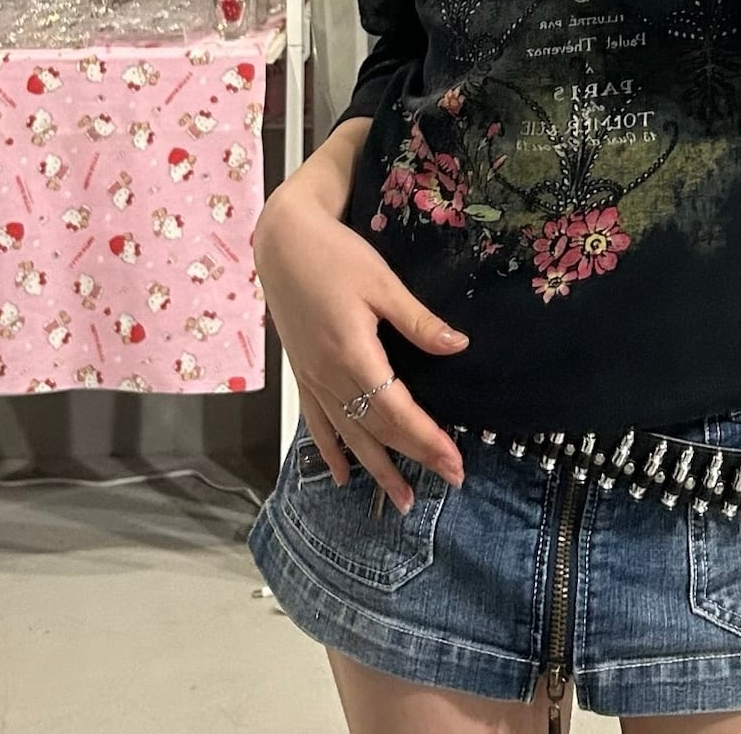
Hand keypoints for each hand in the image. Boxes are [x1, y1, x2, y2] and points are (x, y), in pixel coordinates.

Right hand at [252, 172, 468, 511]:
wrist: (282, 242)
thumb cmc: (335, 255)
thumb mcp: (382, 283)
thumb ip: (418, 321)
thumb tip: (459, 347)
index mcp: (352, 355)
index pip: (397, 412)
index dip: (427, 440)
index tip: (456, 462)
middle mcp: (329, 375)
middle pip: (376, 430)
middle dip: (413, 459)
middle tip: (450, 483)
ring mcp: (312, 377)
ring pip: (347, 434)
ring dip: (376, 468)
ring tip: (400, 499)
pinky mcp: (302, 372)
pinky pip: (317, 422)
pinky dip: (331, 451)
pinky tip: (342, 474)